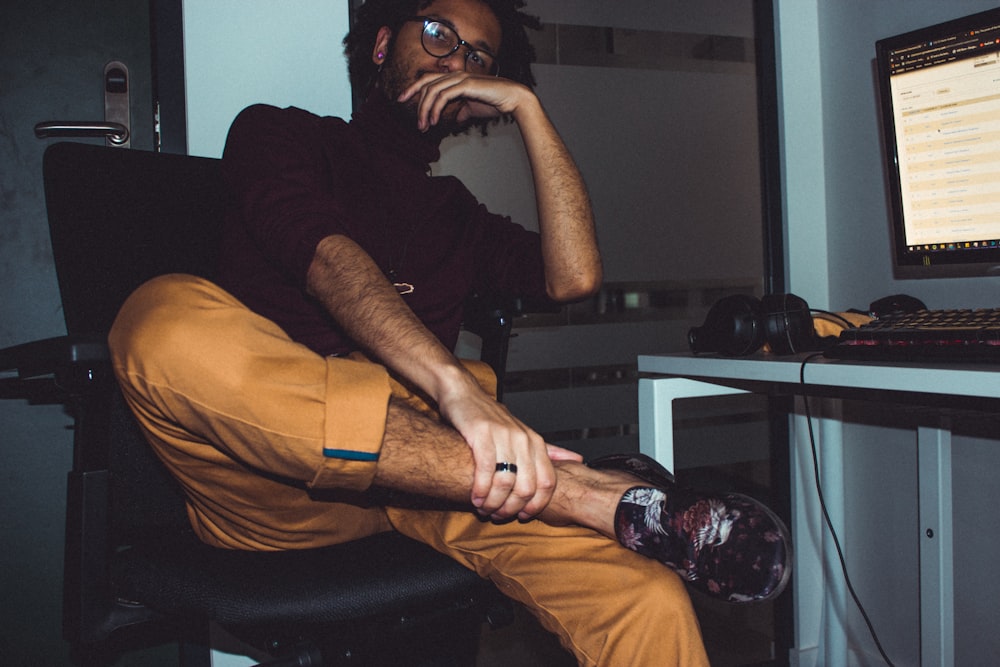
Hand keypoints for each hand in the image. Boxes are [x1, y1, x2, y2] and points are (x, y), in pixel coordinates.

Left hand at [397, 71, 534, 132]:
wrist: (513, 99)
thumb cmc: (494, 103)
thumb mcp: (471, 110)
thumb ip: (460, 112)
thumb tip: (453, 120)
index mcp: (455, 78)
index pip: (428, 80)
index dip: (412, 88)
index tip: (401, 99)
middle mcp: (455, 75)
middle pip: (426, 84)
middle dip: (416, 103)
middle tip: (416, 123)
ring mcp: (460, 78)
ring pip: (432, 91)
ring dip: (425, 110)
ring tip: (423, 126)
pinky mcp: (466, 84)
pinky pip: (443, 96)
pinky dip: (435, 108)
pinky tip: (434, 121)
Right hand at [436, 377, 581, 520]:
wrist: (464, 394)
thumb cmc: (492, 418)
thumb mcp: (524, 434)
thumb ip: (548, 450)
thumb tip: (578, 459)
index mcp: (535, 442)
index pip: (547, 483)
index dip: (537, 505)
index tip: (523, 516)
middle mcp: (523, 439)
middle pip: (527, 487)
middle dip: (512, 508)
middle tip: (498, 515)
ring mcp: (503, 436)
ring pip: (506, 482)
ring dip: (494, 502)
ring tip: (484, 508)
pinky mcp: (482, 434)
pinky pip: (485, 470)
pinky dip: (480, 489)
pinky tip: (475, 497)